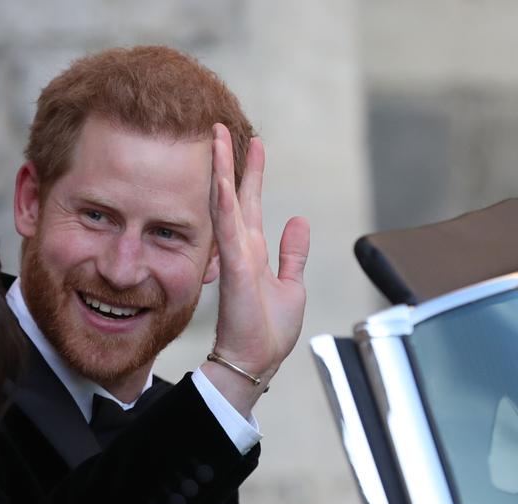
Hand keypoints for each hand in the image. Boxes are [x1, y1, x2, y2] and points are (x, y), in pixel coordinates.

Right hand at [206, 123, 309, 400]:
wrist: (254, 361)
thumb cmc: (269, 332)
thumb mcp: (291, 285)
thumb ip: (293, 253)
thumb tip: (299, 221)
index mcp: (254, 252)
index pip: (250, 203)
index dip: (252, 172)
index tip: (252, 143)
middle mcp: (240, 248)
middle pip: (234, 194)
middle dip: (230, 160)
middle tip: (222, 127)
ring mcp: (235, 256)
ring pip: (225, 203)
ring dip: (222, 170)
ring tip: (218, 139)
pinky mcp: (235, 269)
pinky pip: (228, 228)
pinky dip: (224, 202)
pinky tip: (222, 179)